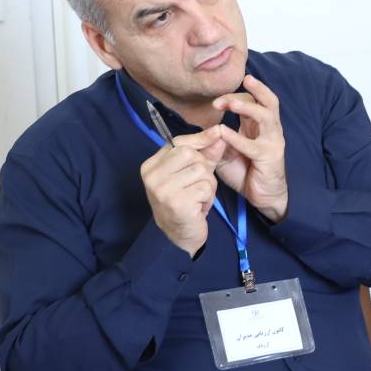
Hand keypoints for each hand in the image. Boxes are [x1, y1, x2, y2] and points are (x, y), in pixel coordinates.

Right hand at [140, 129, 223, 255]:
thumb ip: (205, 154)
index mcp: (150, 166)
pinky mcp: (177, 203)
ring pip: (201, 171)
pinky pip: (205, 188)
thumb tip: (219, 133)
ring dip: (208, 185)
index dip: (200, 139)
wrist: (179, 237)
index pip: (177, 143)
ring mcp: (163, 190)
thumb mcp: (192, 175)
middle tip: (199, 185)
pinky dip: (208, 197)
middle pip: (191, 154)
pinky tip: (199, 207)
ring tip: (198, 197)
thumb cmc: (185, 202)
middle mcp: (152, 176)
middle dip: (204, 167)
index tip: (218, 133)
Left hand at [210, 74, 288, 221]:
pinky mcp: (269, 157)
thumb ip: (216, 141)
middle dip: (256, 89)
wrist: (263, 196)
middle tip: (237, 86)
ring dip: (248, 107)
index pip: (254, 100)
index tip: (215, 104)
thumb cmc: (245, 172)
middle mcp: (270, 129)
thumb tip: (203, 130)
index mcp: (260, 125)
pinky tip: (223, 133)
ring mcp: (272, 142)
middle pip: (269, 101)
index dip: (234, 97)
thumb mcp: (226, 153)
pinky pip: (252, 145)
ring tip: (231, 103)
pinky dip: (237, 138)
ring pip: (266, 116)